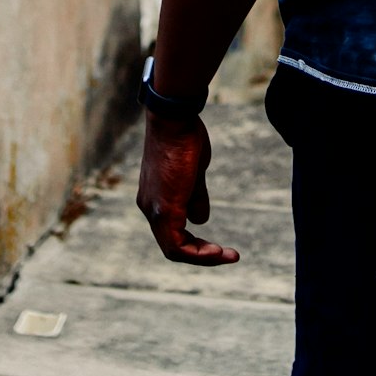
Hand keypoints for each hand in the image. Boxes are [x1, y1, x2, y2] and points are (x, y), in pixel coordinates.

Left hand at [137, 113, 239, 264]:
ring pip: (174, 249)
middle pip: (172, 245)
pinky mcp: (164, 209)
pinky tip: (216, 251)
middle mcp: (149, 208)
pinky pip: (177, 245)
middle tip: (226, 254)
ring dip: (201, 256)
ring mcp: (154, 210)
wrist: (173, 119)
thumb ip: (195, 196)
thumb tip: (200, 220)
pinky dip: (197, 253)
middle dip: (200, 254)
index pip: (172, 232)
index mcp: (155, 199)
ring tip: (225, 255)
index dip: (196, 244)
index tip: (218, 246)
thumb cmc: (183, 138)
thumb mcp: (193, 172)